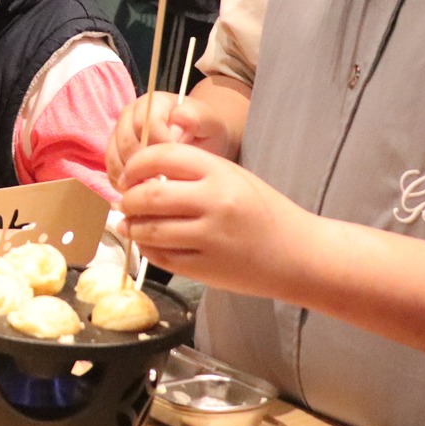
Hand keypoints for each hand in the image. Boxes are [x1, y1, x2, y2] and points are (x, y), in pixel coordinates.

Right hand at [107, 89, 235, 188]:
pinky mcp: (114, 152)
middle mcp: (131, 114)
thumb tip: (175, 122)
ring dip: (130, 177)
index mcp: (154, 101)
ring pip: (114, 156)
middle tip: (163, 183)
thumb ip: (195, 119)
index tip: (176, 164)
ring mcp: (119, 133)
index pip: (146, 123)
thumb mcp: (210, 123)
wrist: (200, 141)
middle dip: (143, 165)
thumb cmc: (206, 132)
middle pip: (126, 141)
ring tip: (152, 190)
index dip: (159, 145)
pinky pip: (110, 169)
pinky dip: (122, 183)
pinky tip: (139, 192)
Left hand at [116, 143, 313, 293]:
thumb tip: (141, 177)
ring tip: (128, 224)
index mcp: (221, 172)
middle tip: (125, 202)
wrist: (299, 255)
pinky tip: (147, 243)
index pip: (162, 156)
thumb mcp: (234, 178)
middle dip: (128, 199)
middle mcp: (214, 202)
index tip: (129, 174)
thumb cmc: (265, 213)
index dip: (136, 165)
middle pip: (148, 196)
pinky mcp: (204, 268)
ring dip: (131, 226)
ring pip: (149, 230)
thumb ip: (192, 173)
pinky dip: (146, 249)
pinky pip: (160, 256)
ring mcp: (208, 238)